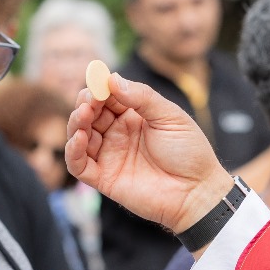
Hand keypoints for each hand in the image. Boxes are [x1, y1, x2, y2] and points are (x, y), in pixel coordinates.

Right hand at [65, 74, 234, 234]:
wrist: (197, 191)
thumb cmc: (189, 153)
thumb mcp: (170, 116)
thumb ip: (142, 97)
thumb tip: (112, 79)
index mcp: (132, 117)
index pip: (107, 98)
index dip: (99, 89)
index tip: (97, 82)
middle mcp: (117, 135)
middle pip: (89, 115)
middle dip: (85, 104)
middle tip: (89, 101)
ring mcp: (109, 156)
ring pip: (79, 136)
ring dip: (75, 123)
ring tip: (83, 115)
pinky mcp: (104, 179)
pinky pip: (79, 165)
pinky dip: (73, 151)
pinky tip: (79, 139)